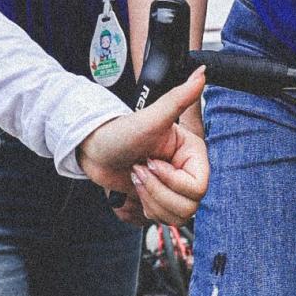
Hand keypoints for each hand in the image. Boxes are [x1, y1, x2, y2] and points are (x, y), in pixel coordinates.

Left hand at [79, 70, 208, 223]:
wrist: (94, 148)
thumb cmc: (120, 131)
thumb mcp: (151, 117)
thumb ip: (179, 97)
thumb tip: (202, 72)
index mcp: (192, 156)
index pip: (198, 188)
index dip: (172, 181)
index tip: (151, 163)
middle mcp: (185, 175)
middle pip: (186, 207)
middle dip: (155, 192)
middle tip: (137, 171)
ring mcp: (171, 191)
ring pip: (173, 218)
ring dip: (147, 202)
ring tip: (134, 179)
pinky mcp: (155, 203)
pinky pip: (155, 223)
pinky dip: (137, 211)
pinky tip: (129, 192)